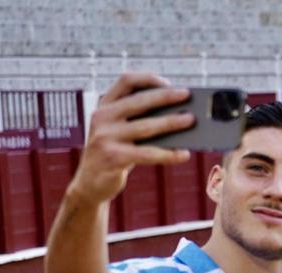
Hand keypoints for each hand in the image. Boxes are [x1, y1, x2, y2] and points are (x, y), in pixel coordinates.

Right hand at [69, 73, 194, 205]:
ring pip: (145, 127)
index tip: (169, 83)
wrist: (91, 183)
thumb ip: (139, 121)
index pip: (125, 81)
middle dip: (165, 96)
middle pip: (139, 101)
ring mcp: (105, 137)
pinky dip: (168, 154)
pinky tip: (184, 154)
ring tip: (190, 121)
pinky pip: (147, 154)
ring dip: (171, 122)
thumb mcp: (120, 132)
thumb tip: (178, 114)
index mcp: (104, 106)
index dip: (148, 78)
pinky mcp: (113, 158)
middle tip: (187, 96)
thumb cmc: (115, 154)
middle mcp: (102, 117)